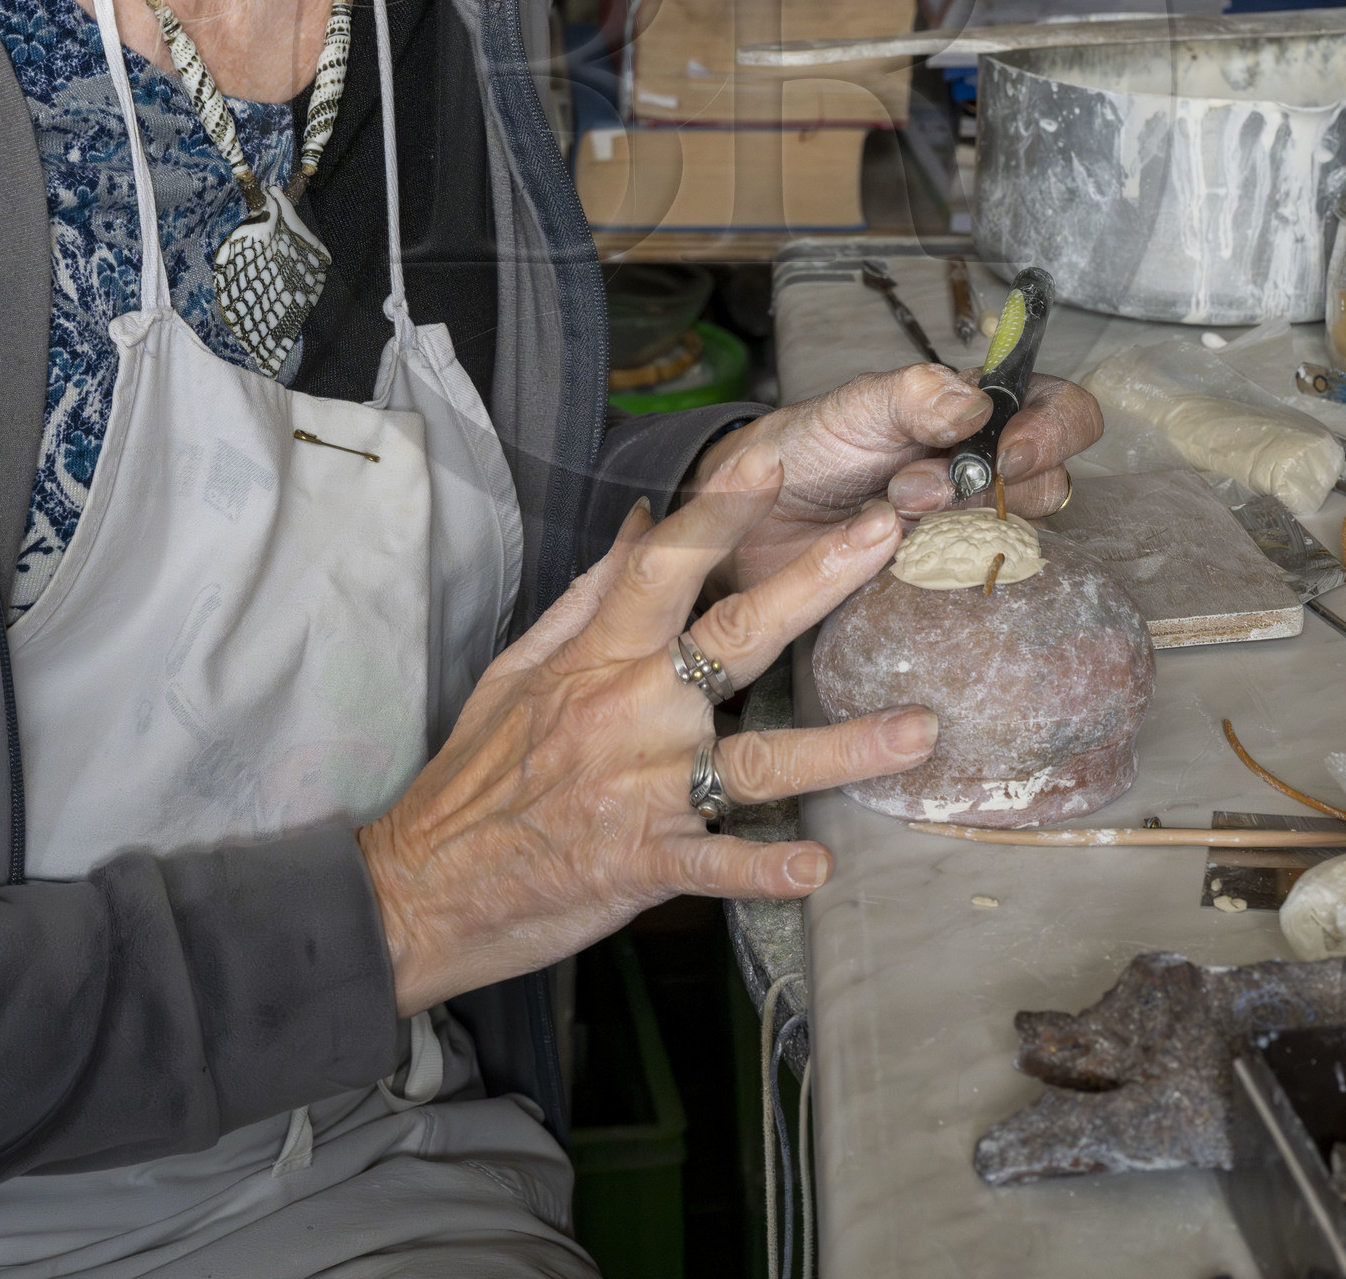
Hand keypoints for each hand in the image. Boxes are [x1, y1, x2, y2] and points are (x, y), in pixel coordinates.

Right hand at [357, 441, 935, 1016]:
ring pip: (759, 761)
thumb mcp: (520, 668)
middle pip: (737, 635)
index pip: (665, 564)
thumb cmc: (477, 774)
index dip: (719, 510)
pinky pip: (721, 866)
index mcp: (599, 657)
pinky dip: (768, 868)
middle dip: (817, 582)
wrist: (426, 885)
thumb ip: (592, 594)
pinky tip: (820, 866)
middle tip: (884, 537)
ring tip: (919, 732)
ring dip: (843, 749)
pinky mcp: (647, 862)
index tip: (770, 460)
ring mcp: (645, 789)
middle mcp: (631, 711)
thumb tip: (645, 520)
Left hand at [688, 366, 1102, 596]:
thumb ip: (913, 395)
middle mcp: (983, 467)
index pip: (1057, 408)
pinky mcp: (943, 577)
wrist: (751, 516)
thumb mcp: (854, 405)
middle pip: (1050, 477)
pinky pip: (976, 580)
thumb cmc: (807, 446)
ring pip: (1014, 531)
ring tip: (890, 508)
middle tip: (918, 485)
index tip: (1006, 449)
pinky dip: (939, 567)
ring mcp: (966, 526)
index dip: (1052, 428)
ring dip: (955, 524)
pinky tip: (894, 553)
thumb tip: (975, 403)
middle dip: (992, 483)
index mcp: (972, 411)